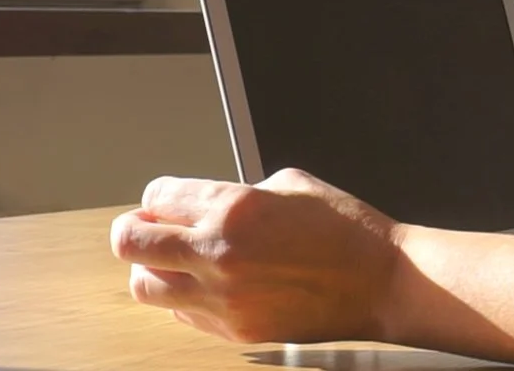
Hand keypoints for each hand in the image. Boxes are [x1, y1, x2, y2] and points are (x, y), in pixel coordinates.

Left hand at [110, 168, 403, 343]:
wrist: (383, 282)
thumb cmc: (349, 231)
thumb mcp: (293, 185)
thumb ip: (240, 193)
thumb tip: (208, 205)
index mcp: (235, 208)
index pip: (157, 196)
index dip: (160, 196)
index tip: (167, 201)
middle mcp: (220, 254)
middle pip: (131, 243)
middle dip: (134, 230)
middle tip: (146, 229)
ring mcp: (224, 297)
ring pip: (145, 286)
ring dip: (153, 268)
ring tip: (175, 262)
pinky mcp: (235, 329)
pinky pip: (183, 315)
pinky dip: (186, 297)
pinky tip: (210, 285)